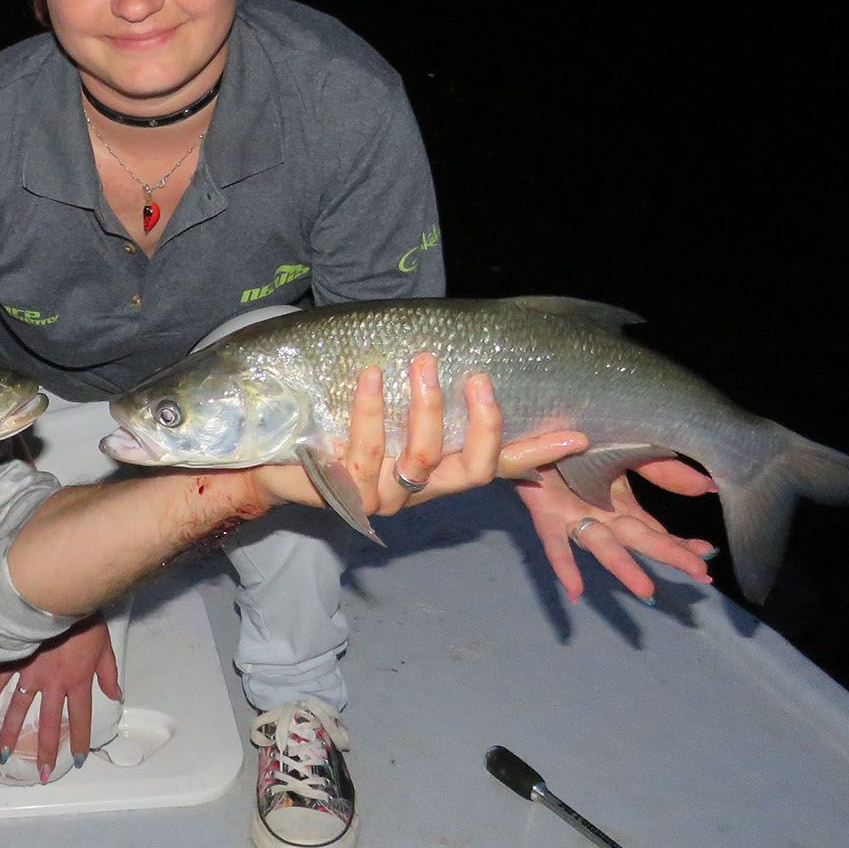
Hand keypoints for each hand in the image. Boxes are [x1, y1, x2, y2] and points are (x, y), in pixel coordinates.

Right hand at [0, 615, 120, 780]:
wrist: (63, 596)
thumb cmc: (87, 620)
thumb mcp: (105, 648)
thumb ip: (108, 674)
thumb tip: (116, 696)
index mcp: (77, 682)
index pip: (80, 718)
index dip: (78, 740)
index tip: (77, 759)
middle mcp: (52, 684)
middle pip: (48, 723)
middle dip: (44, 751)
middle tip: (41, 774)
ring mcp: (29, 673)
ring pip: (18, 710)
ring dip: (11, 734)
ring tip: (4, 755)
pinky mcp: (13, 659)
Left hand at [250, 353, 588, 522]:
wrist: (272, 463)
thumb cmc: (337, 429)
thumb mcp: (386, 412)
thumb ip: (424, 396)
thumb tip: (458, 351)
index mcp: (438, 473)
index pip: (498, 467)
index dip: (536, 452)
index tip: (576, 434)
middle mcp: (419, 491)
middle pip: (470, 469)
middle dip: (481, 423)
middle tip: (476, 376)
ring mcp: (384, 496)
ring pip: (420, 457)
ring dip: (425, 407)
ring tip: (421, 361)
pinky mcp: (346, 494)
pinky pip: (365, 451)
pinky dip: (371, 409)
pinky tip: (370, 376)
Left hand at [519, 460, 717, 602]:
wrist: (533, 432)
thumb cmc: (578, 446)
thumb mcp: (627, 453)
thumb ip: (663, 471)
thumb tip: (708, 486)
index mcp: (621, 507)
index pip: (659, 532)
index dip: (682, 544)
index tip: (707, 556)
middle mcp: (602, 519)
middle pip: (640, 539)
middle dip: (670, 555)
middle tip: (699, 575)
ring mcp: (575, 520)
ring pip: (603, 547)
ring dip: (624, 568)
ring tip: (646, 590)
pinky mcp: (547, 514)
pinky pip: (556, 544)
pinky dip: (566, 567)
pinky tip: (575, 590)